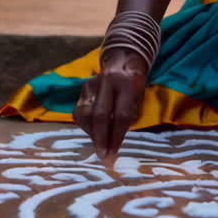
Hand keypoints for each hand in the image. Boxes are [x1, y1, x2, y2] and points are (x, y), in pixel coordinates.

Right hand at [73, 48, 147, 162]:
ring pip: (86, 114)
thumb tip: (114, 145)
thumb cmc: (134, 85)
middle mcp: (106, 81)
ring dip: (92, 134)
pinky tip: (94, 132)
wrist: (122, 61)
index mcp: (126, 83)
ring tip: (100, 145)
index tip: (114, 154)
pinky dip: (86, 126)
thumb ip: (127, 116)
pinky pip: (79, 112)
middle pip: (100, 115)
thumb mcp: (138, 97)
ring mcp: (92, 84)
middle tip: (103, 157)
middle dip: (101, 139)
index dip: (117, 136)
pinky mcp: (82, 88)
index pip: (120, 114)